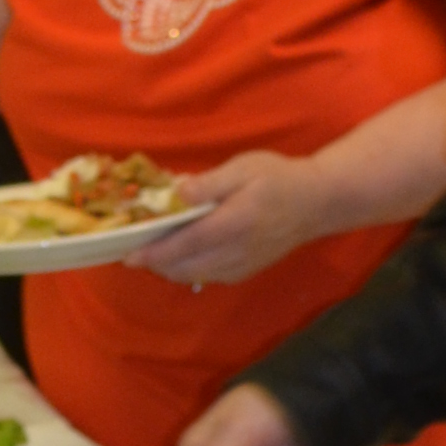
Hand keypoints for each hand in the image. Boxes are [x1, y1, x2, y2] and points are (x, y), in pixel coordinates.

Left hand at [138, 147, 325, 285]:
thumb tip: (177, 193)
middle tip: (133, 250)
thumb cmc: (279, 178)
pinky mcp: (246, 271)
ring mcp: (242, 266)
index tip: (128, 254)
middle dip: (155, 263)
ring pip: (194, 276)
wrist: (318, 203)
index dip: (154, 252)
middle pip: (184, 267)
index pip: (186, 244)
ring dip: (169, 268)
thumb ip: (209, 182)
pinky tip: (179, 256)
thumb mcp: (244, 167)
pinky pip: (209, 277)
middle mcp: (236, 252)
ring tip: (151, 252)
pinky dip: (188, 270)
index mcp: (234, 223)